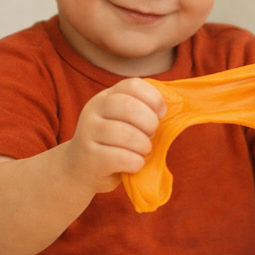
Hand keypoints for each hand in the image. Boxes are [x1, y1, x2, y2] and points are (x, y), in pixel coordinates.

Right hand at [65, 78, 166, 192]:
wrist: (79, 168)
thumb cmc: (112, 143)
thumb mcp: (123, 121)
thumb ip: (142, 110)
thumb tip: (176, 106)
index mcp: (106, 96)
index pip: (133, 85)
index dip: (153, 98)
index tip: (161, 114)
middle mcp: (93, 110)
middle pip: (127, 106)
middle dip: (148, 122)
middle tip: (151, 134)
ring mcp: (87, 133)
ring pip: (124, 133)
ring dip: (143, 145)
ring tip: (143, 151)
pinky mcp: (89, 157)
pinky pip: (120, 157)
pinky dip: (135, 162)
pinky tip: (135, 164)